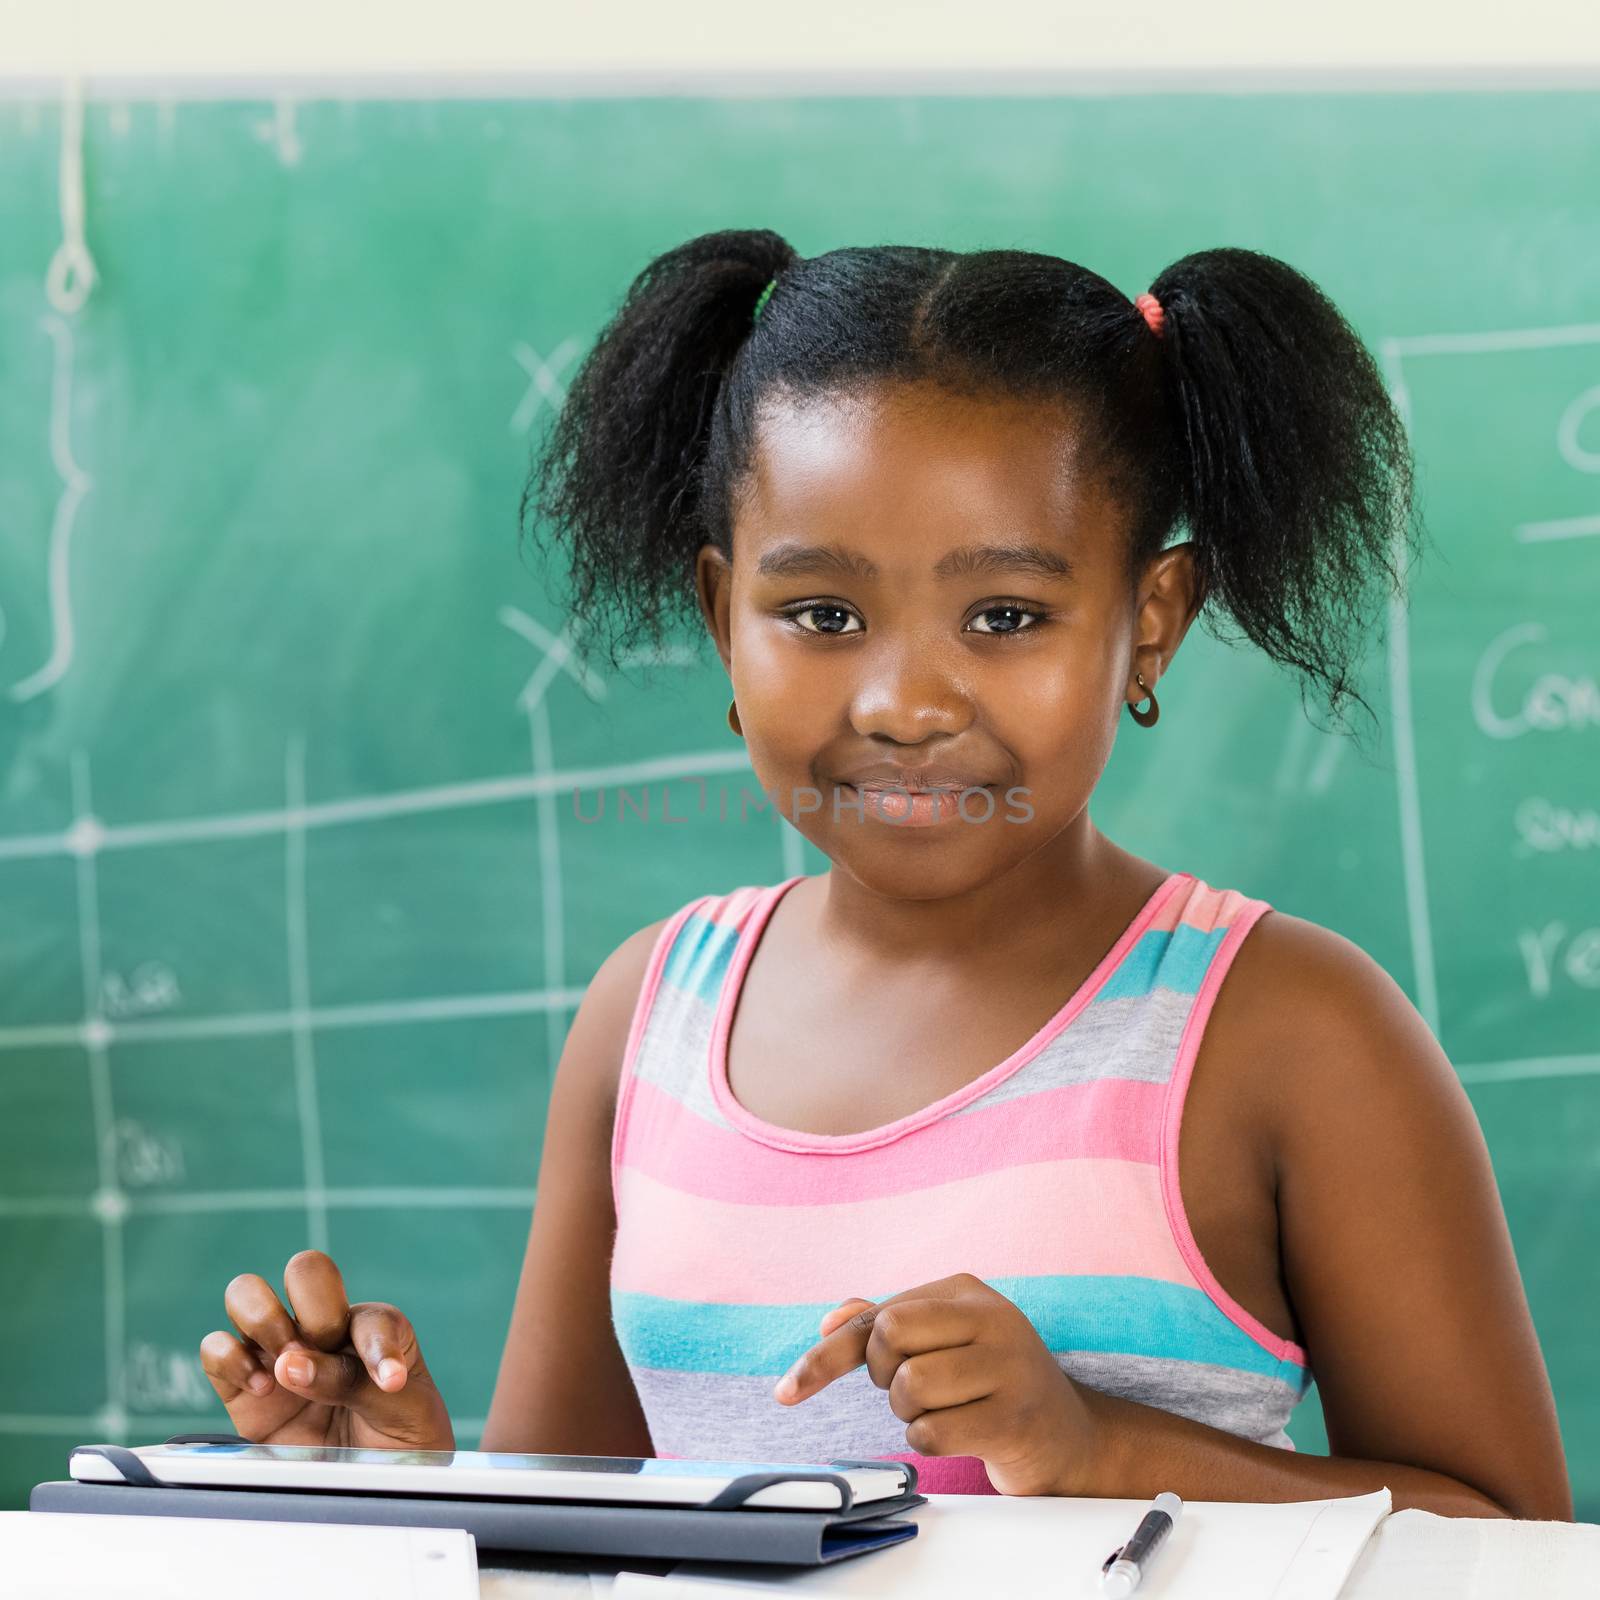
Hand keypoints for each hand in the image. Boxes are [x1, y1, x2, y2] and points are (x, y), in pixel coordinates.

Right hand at [199, 1249, 453, 1450]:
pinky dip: (229, 1358)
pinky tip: (262, 1389)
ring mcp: (278, 1355)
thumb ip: (355, 1381)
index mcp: (373, 1330)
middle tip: (323, 1352)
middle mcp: (323, 1331)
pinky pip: (215, 1348)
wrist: (366, 1490)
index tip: (391, 1386)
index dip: (379, 1349)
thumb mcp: (405, 1412)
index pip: (373, 1317)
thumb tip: (288, 1365)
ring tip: (285, 1365)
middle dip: (315, 1306)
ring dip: (264, 1318)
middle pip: (305, 1270)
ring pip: (247, 1293)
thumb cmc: (397, 1444)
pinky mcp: (241, 1388)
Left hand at [773, 1272, 1102, 1495]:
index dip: (828, 1355)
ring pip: (909, 1387)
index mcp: (966, 1291)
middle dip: (884, 1375)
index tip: (788, 1390)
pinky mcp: (1015, 1417)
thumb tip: (829, 1320)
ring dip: (911, 1413)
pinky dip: (931, 1441)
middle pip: (888, 1337)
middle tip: (912, 1387)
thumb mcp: (945, 1341)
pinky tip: (962, 1434)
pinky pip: (932, 1433)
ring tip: (946, 1410)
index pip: (878, 1316)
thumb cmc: (990, 1382)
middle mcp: (991, 1317)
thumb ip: (886, 1324)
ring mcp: (1008, 1366)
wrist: (1067, 1434)